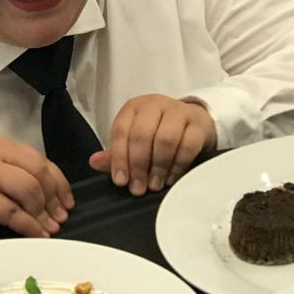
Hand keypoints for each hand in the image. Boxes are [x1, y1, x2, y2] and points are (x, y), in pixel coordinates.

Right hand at [0, 136, 72, 237]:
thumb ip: (20, 177)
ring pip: (30, 189)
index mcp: (4, 146)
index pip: (42, 162)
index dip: (60, 185)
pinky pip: (14, 211)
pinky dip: (29, 225)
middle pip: (40, 173)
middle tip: (59, 220)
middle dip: (53, 200)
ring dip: (42, 213)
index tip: (67, 204)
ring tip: (48, 229)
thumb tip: (56, 201)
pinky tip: (36, 234)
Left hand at [88, 94, 216, 194]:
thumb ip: (115, 154)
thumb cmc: (159, 133)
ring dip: (159, 167)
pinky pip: (188, 145)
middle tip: (139, 188)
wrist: (195, 122)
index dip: (119, 158)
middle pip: (142, 134)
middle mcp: (155, 105)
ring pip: (165, 139)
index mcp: (134, 108)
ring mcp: (179, 111)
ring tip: (155, 185)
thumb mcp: (134, 141)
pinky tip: (171, 178)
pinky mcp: (198, 123)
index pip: (122, 130)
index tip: (121, 181)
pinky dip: (178, 165)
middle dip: (139, 165)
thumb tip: (95, 162)